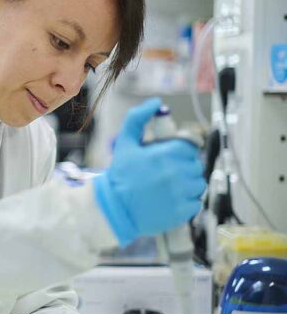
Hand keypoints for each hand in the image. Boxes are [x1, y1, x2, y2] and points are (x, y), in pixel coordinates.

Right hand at [92, 98, 204, 245]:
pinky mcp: (183, 211)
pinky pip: (196, 201)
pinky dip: (187, 201)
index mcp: (165, 154)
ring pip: (198, 182)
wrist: (114, 209)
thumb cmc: (120, 175)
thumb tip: (157, 102)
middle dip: (183, 167)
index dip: (180, 151)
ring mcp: (181, 193)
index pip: (189, 146)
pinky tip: (170, 199)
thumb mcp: (124, 143)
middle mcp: (176, 173)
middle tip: (165, 173)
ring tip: (169, 187)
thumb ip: (137, 118)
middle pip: (195, 164)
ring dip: (188, 184)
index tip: (169, 157)